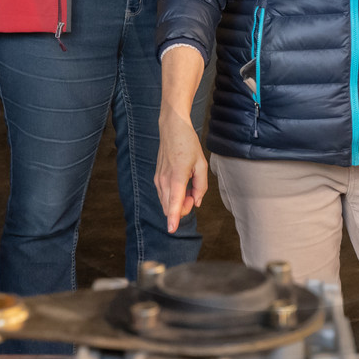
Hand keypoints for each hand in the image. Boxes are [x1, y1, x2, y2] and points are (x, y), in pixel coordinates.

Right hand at [155, 105, 208, 231]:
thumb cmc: (188, 144)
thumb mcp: (201, 164)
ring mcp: (158, 180)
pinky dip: (173, 197)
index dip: (173, 218)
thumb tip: (197, 202)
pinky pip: (164, 196)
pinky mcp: (157, 178)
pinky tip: (181, 185)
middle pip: (170, 208)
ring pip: (166, 203)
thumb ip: (201, 186)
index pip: (174, 202)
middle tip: (194, 194)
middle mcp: (164, 180)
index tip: (171, 229)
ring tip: (189, 187)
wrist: (171, 129)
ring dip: (178, 203)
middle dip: (183, 209)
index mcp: (177, 177)